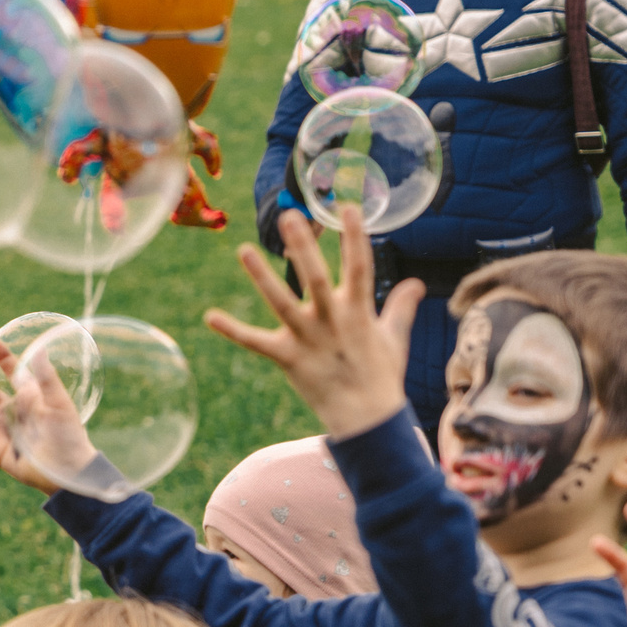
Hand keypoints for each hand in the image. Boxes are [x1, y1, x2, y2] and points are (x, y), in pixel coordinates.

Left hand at [205, 204, 419, 441]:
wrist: (367, 419)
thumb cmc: (381, 376)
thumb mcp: (394, 337)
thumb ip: (401, 307)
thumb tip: (417, 283)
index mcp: (359, 311)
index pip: (360, 265)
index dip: (355, 236)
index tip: (346, 207)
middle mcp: (333, 320)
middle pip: (317, 278)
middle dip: (304, 247)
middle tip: (289, 216)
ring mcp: (309, 339)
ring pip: (282, 303)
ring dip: (262, 277)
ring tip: (243, 250)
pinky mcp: (288, 359)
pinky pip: (256, 342)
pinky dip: (233, 331)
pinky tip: (209, 316)